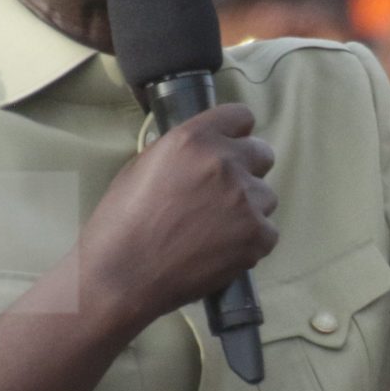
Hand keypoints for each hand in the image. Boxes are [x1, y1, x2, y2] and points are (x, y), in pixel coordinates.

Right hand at [78, 102, 277, 329]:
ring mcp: (245, 200)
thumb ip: (182, 152)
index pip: (240, 116)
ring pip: (266, 196)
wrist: (122, 275)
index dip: (235, 134)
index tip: (230, 148)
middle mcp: (225, 162)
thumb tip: (204, 152)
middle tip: (222, 195)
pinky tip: (221, 251)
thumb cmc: (121, 222)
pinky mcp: (256, 236)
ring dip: (248, 209)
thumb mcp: (143, 166)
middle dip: (246, 170)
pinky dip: (251, 242)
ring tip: (215, 231)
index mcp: (193, 139)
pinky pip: (268, 232)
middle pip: (262, 154)